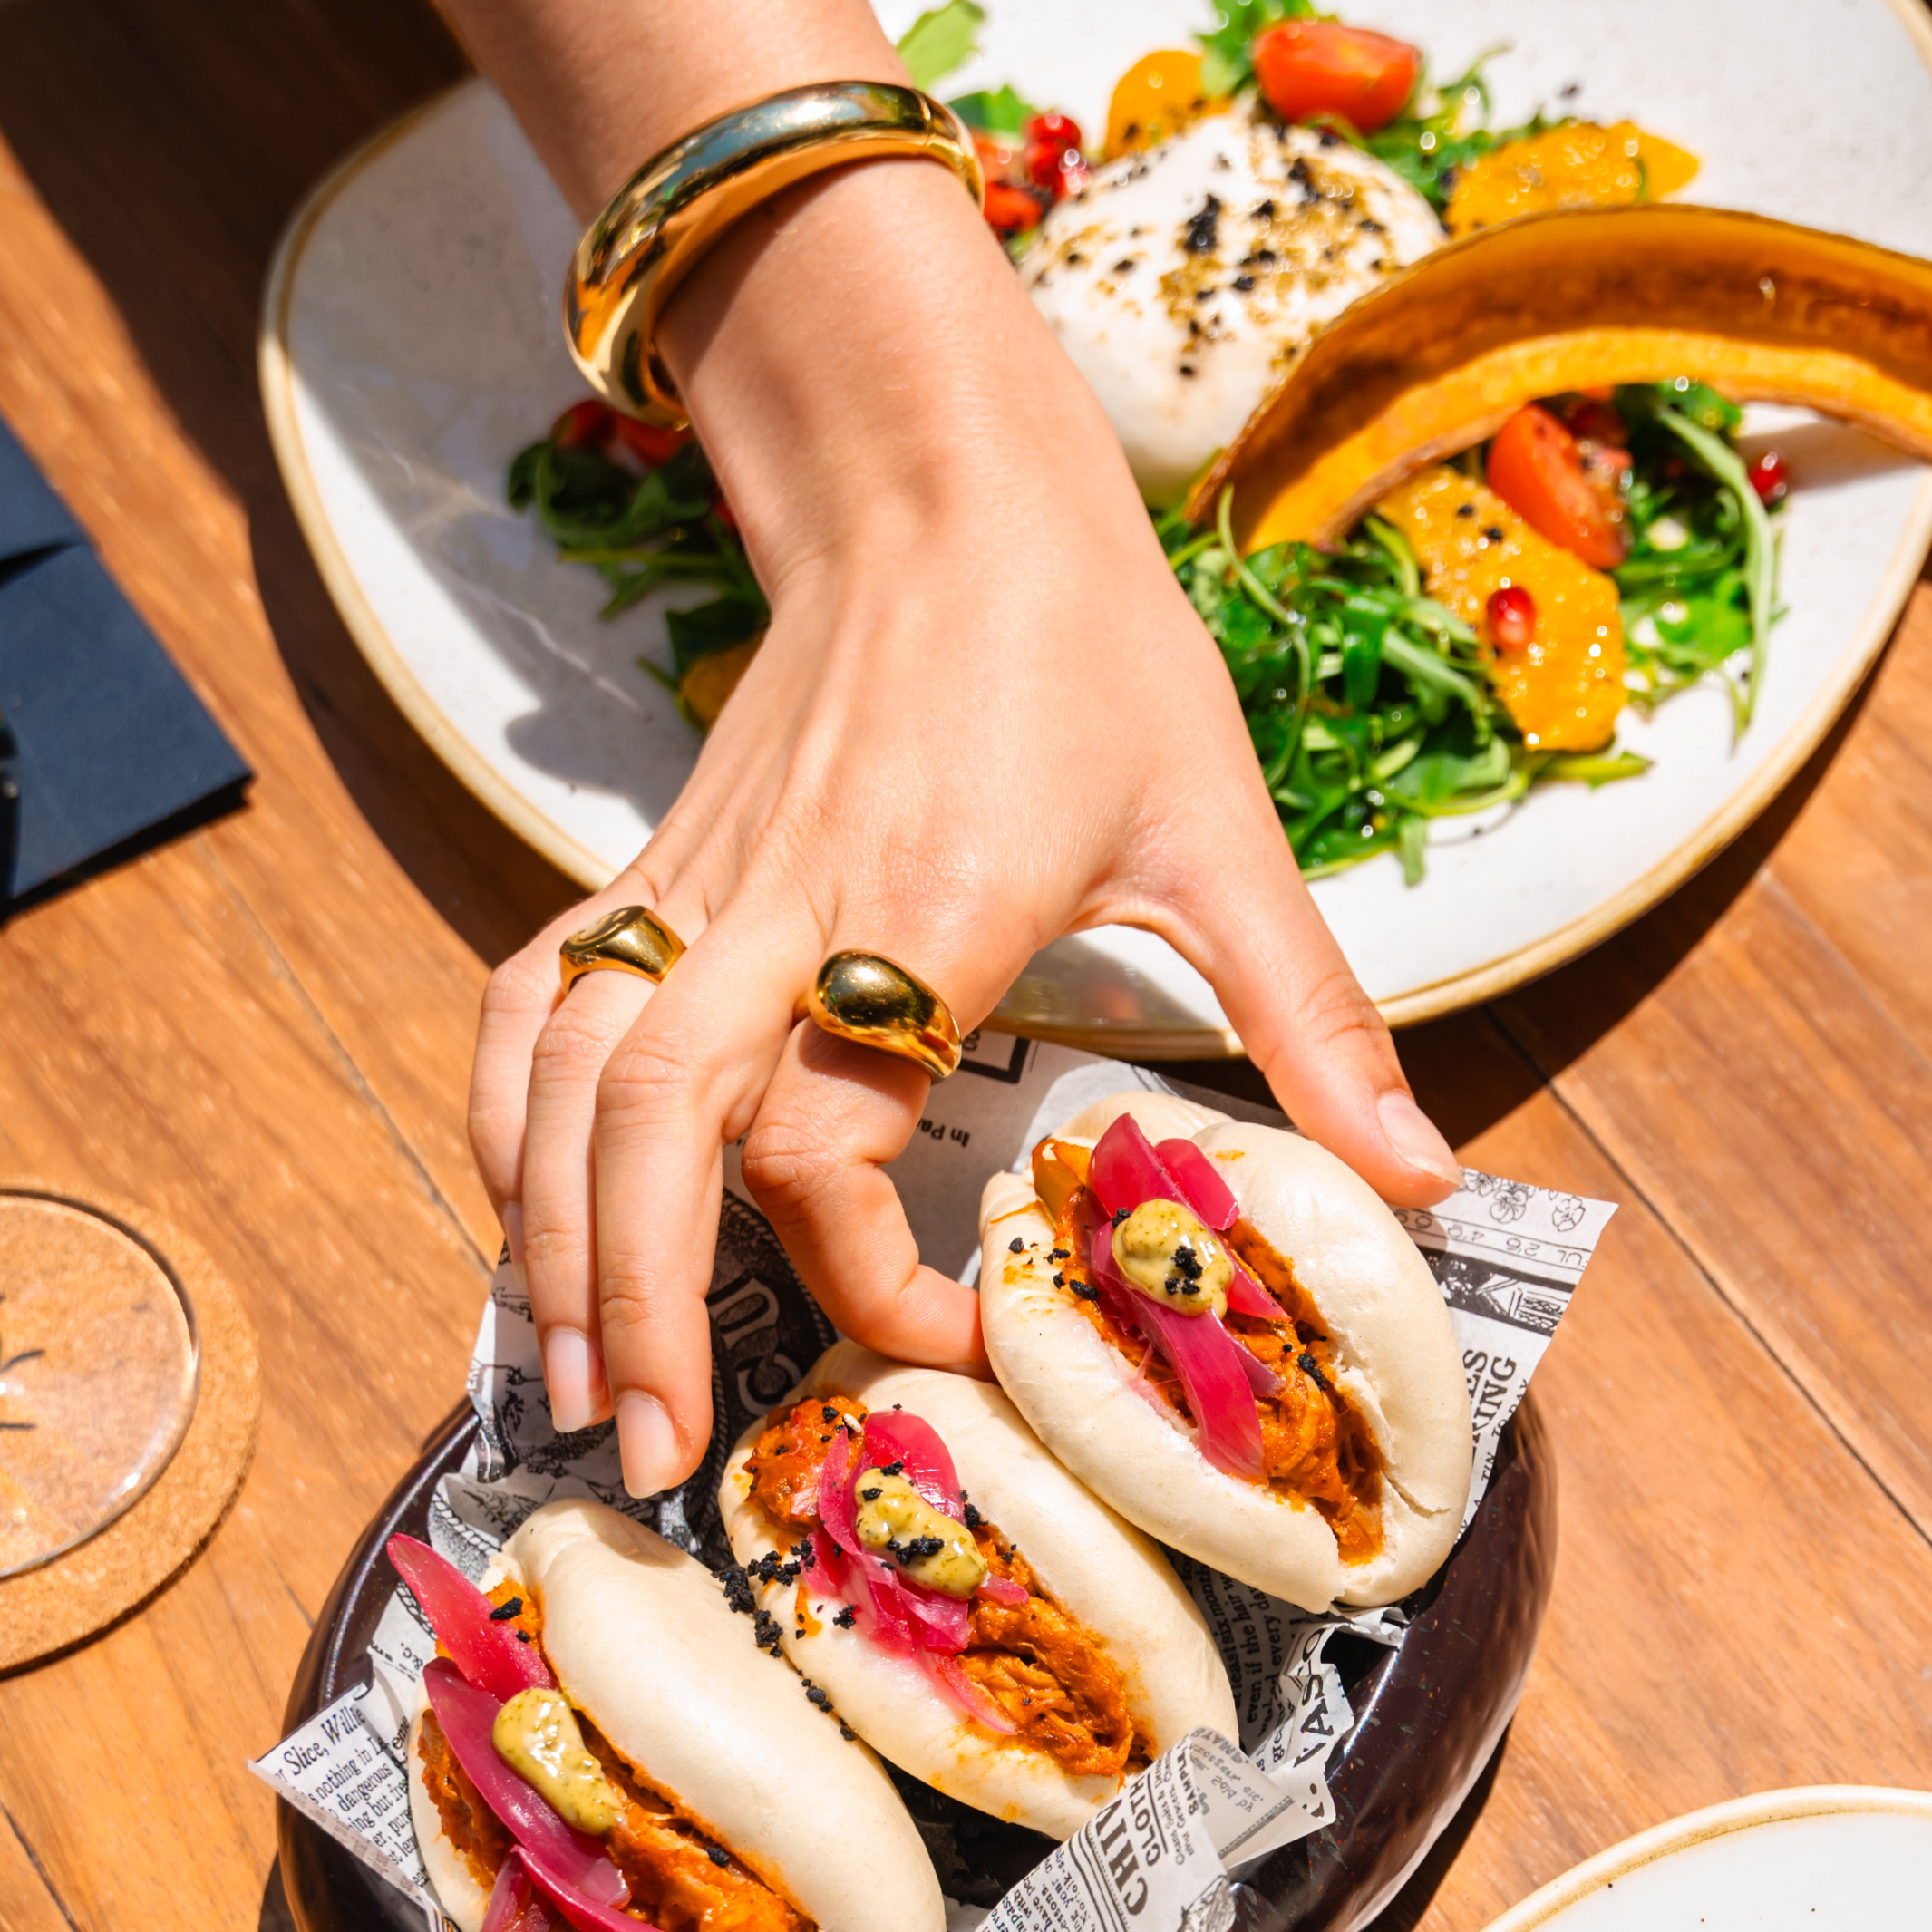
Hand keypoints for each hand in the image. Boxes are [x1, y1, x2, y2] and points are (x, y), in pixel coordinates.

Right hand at [470, 159, 1455, 1494]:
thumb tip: (1422, 1184)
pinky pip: (539, 1002)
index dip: (866, 1274)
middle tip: (650, 1456)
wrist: (940, 476)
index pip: (824, 1144)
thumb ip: (1312, 1024)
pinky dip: (510, 1116)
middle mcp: (776, 907)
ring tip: (573, 1387)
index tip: (956, 1336)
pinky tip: (529, 1218)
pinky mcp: (656, 862)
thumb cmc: (1085, 641)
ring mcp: (696, 884)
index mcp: (919, 914)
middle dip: (631, 1305)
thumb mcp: (1226, 834)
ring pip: (565, 1078)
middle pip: (647, 1131)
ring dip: (549, 1237)